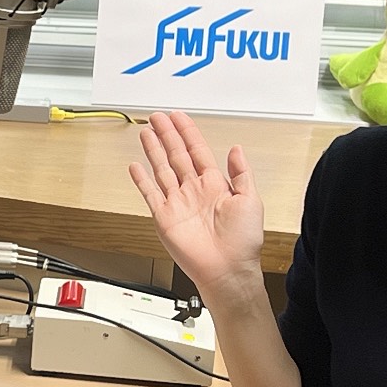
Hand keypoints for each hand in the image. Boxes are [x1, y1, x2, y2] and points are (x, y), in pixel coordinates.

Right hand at [127, 111, 266, 301]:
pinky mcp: (165, 217)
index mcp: (215, 185)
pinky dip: (142, 180)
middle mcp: (194, 191)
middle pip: (176, 155)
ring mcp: (178, 203)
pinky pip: (150, 194)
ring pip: (162, 169)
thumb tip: (236, 149)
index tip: (178, 117)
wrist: (228, 269)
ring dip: (153, 150)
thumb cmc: (243, 241)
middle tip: (157, 117)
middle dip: (167, 135)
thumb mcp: (251, 200)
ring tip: (146, 132)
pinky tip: (136, 166)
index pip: (197, 151)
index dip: (187, 132)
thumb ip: (241, 173)